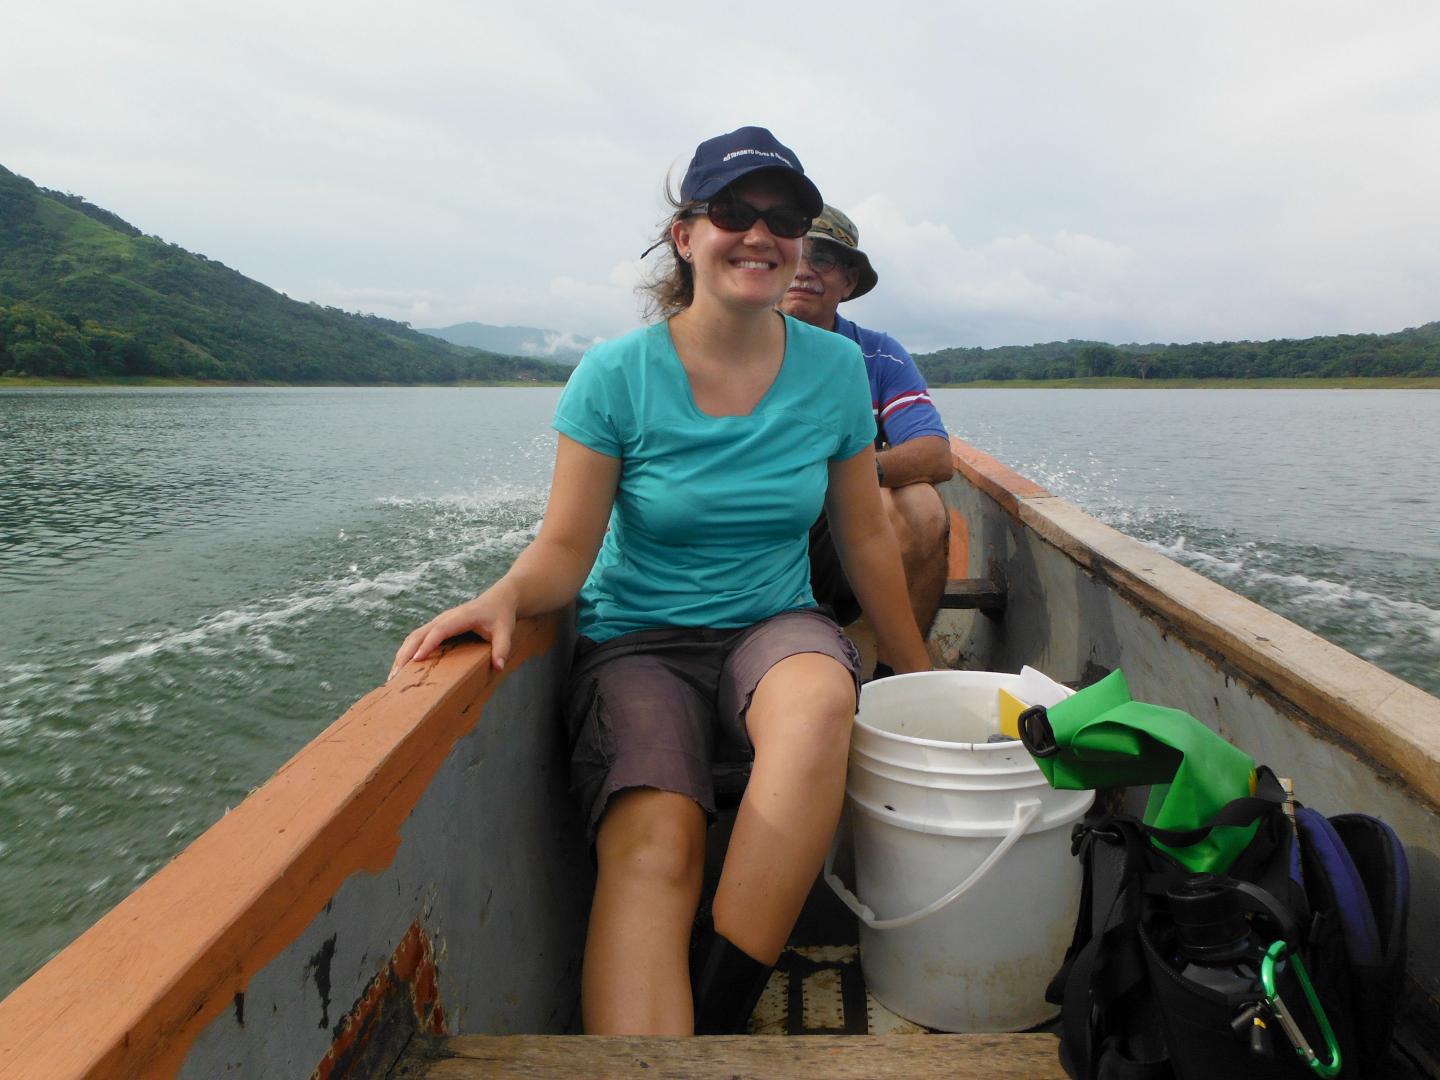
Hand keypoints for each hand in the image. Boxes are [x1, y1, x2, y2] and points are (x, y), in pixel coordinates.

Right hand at [388, 584, 517, 680]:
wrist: (498, 600)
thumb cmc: (501, 616)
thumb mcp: (506, 631)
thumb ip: (502, 648)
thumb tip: (498, 667)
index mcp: (460, 617)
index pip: (440, 630)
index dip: (428, 644)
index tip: (417, 659)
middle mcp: (444, 618)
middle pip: (419, 634)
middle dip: (406, 654)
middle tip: (396, 677)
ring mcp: (438, 622)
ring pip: (413, 637)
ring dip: (402, 655)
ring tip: (392, 677)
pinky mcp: (436, 628)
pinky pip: (417, 639)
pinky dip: (407, 653)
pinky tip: (401, 669)